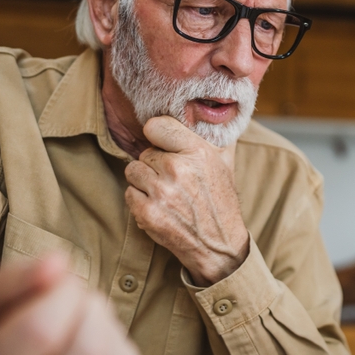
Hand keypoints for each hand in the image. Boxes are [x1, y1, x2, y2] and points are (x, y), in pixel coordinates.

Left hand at [124, 116, 249, 285]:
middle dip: (155, 165)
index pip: (156, 126)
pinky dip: (140, 201)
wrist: (220, 246)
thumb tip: (208, 108)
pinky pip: (129, 194)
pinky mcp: (148, 213)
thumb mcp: (225, 163)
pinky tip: (159, 208)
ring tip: (165, 193)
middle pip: (144, 153)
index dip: (157, 135)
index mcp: (198, 152)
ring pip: (133, 171)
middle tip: (173, 180)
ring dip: (144, 182)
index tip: (163, 144)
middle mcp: (178, 169)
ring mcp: (161, 193)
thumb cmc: (221, 202)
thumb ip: (215, 134)